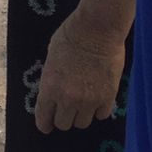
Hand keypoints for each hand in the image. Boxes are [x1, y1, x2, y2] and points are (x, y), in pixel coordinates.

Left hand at [34, 12, 124, 133]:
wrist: (98, 27)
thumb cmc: (71, 34)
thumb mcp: (51, 55)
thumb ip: (52, 77)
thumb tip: (54, 89)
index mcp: (50, 88)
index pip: (43, 119)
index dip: (45, 123)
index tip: (48, 123)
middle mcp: (67, 99)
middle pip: (63, 124)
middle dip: (64, 116)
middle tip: (68, 107)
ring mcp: (89, 100)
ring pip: (82, 123)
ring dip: (82, 114)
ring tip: (85, 101)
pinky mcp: (108, 97)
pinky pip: (102, 115)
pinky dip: (99, 109)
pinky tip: (99, 98)